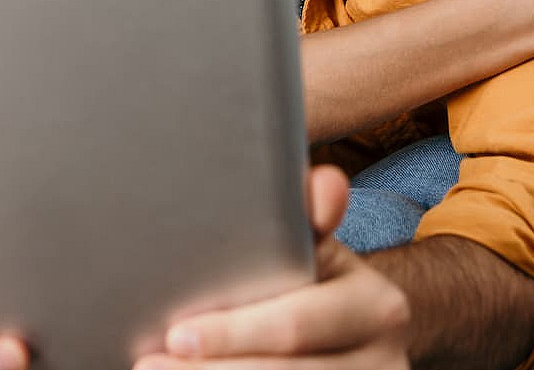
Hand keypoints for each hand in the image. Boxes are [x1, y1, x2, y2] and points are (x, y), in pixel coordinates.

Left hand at [133, 166, 410, 369]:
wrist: (363, 340)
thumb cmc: (316, 284)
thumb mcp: (316, 251)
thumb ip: (306, 220)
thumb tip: (325, 182)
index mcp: (377, 306)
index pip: (294, 323)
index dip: (231, 334)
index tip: (176, 335)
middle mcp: (385, 360)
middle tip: (148, 364)